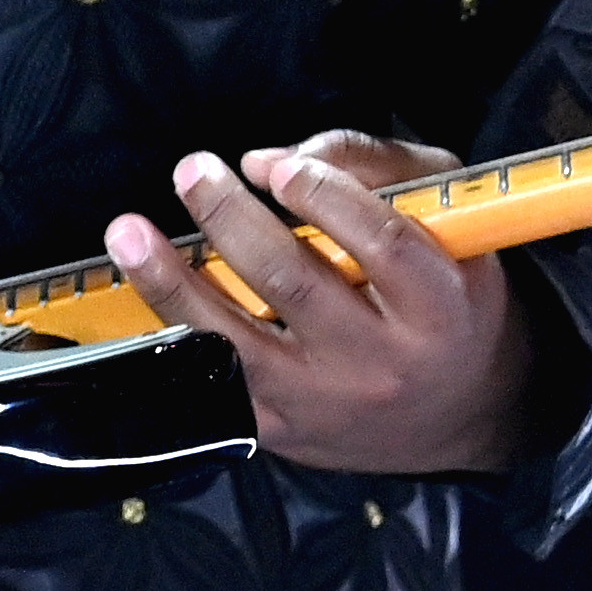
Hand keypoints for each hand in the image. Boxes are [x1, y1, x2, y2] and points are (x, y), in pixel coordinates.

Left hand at [103, 133, 531, 473]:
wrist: (461, 411)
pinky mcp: (281, 431)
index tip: (275, 166)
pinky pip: (212, 381)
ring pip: (236, 340)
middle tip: (194, 171)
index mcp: (440, 305)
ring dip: (172, 281)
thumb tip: (272, 159)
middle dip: (231, 220)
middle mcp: (382, 362)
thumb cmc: (450, 297)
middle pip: (293, 284)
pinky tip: (142, 292)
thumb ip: (372, 166)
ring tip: (130, 231)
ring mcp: (325, 403)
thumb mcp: (447, 215)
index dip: (323, 196)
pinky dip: (172, 334)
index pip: (382, 243)